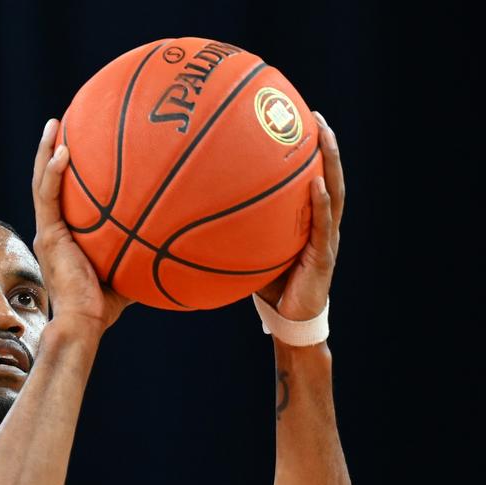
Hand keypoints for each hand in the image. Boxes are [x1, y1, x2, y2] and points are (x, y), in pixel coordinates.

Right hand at [32, 119, 133, 334]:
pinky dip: (53, 173)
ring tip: (54, 124)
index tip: (76, 146)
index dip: (66, 172)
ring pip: (41, 182)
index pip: (63, 196)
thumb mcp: (129, 270)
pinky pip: (48, 196)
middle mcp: (52, 229)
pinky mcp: (48, 235)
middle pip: (48, 181)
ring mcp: (48, 231)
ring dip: (46, 151)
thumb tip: (177, 242)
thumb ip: (143, 252)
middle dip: (51, 150)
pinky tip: (63, 152)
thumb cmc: (105, 305)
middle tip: (59, 124)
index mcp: (65, 235)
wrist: (84, 320)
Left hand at [255, 111, 344, 319]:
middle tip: (317, 116)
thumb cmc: (269, 286)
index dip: (311, 153)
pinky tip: (317, 184)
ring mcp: (327, 238)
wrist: (288, 320)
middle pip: (330, 176)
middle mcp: (322, 224)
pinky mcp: (324, 256)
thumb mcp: (249, 253)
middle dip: (326, 145)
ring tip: (325, 137)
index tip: (300, 121)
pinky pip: (323, 225)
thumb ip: (235, 233)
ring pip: (335, 192)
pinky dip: (322, 204)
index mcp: (308, 221)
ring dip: (331, 163)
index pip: (313, 179)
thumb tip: (196, 215)